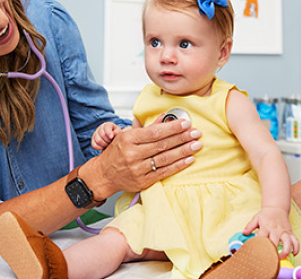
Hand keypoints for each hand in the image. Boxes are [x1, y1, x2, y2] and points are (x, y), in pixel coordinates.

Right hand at [87, 115, 201, 197]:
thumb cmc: (116, 152)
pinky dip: (178, 165)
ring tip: (196, 145)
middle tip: (196, 133)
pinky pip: (164, 172)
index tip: (185, 123)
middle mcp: (132, 154)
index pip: (154, 132)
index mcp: (128, 139)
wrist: (104, 174)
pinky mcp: (143, 181)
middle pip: (162, 145)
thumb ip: (148, 127)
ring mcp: (138, 169)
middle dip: (182, 138)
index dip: (172, 127)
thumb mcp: (127, 135)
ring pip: (165, 158)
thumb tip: (165, 117)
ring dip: (183, 151)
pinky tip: (189, 159)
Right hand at [92, 122, 120, 149]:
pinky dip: (99, 147)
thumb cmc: (116, 135)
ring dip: (104, 144)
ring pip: (98, 140)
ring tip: (108, 145)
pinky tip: (103, 147)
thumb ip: (117, 132)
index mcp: (107, 125)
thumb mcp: (118, 132)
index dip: (108, 133)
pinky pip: (94, 145)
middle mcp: (100, 128)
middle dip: (108, 140)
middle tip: (112, 142)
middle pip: (102, 135)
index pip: (106, 127)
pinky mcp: (93, 140)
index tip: (111, 137)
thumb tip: (113, 134)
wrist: (112, 139)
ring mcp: (95, 134)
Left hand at [243, 207, 298, 258]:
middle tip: (269, 259)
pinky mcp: (290, 233)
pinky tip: (293, 254)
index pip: (262, 236)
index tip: (256, 252)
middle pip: (275, 241)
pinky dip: (296, 248)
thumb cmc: (266, 215)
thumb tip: (244, 233)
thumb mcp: (256, 218)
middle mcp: (276, 230)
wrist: (277, 208)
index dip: (259, 244)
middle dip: (272, 251)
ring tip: (282, 257)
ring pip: (288, 242)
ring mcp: (284, 232)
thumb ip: (249, 226)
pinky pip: (296, 241)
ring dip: (286, 250)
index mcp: (266, 227)